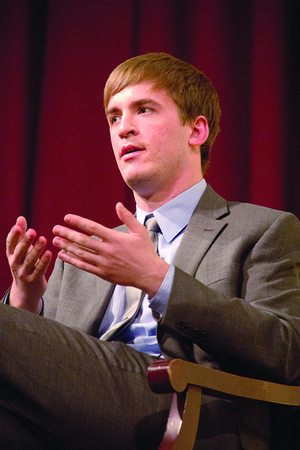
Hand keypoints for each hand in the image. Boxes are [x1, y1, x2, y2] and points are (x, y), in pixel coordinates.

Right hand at [6, 216, 51, 311]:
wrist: (26, 290)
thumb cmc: (24, 264)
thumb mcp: (20, 250)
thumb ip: (21, 234)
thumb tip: (20, 218)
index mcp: (11, 254)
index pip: (10, 244)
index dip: (14, 235)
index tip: (18, 226)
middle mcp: (15, 263)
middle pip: (20, 251)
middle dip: (25, 241)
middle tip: (32, 231)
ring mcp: (24, 272)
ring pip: (30, 260)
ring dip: (37, 249)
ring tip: (43, 239)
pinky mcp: (34, 279)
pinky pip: (39, 269)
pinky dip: (44, 261)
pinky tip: (50, 253)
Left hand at [52, 203, 168, 297]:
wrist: (149, 274)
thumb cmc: (145, 252)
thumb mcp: (140, 231)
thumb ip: (128, 217)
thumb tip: (118, 204)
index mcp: (115, 238)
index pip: (92, 227)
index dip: (78, 222)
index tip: (67, 218)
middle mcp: (107, 250)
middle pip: (82, 240)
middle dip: (67, 234)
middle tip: (55, 229)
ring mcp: (103, 263)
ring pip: (81, 253)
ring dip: (66, 246)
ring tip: (55, 241)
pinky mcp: (103, 273)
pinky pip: (84, 266)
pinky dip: (72, 261)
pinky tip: (63, 256)